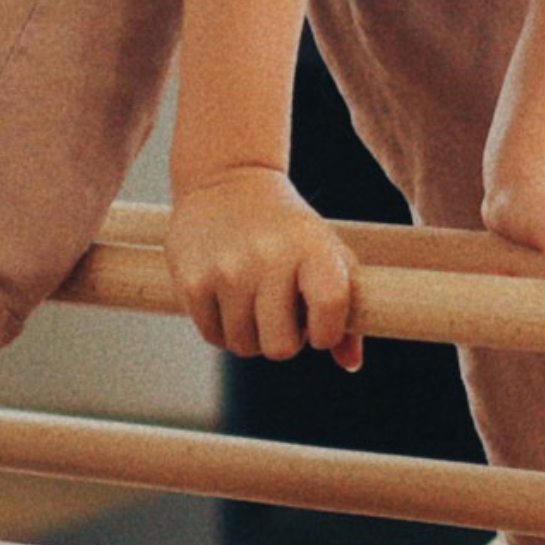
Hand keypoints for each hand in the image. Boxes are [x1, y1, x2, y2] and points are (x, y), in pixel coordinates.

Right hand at [164, 167, 362, 364]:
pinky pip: (214, 336)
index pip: (330, 312)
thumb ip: (346, 308)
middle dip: (284, 340)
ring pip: (245, 346)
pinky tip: (229, 299)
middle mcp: (269, 258)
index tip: (319, 326)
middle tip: (280, 313)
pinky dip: (223, 328)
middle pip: (281, 348)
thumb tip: (350, 364)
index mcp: (312, 249)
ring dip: (252, 335)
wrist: (226, 181)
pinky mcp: (193, 281)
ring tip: (254, 302)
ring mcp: (228, 271)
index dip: (326, 333)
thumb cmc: (287, 229)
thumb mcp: (326, 252)